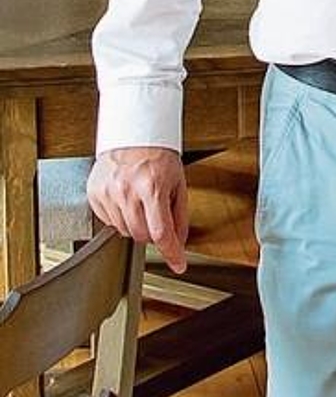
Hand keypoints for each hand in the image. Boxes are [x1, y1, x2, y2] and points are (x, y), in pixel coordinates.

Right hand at [87, 146, 188, 272]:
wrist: (133, 132)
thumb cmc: (157, 154)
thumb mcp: (178, 182)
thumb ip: (179, 216)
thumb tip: (179, 243)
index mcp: (152, 186)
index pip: (161, 232)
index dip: (172, 253)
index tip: (178, 264)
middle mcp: (127, 190)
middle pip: (140, 236)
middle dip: (152, 231)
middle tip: (155, 213)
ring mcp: (108, 192)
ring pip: (123, 231)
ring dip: (135, 224)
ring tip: (139, 200)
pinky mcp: (94, 193)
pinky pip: (108, 221)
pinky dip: (119, 216)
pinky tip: (125, 198)